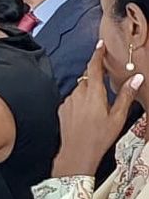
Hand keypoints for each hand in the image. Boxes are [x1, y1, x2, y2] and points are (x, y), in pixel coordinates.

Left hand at [52, 41, 143, 176]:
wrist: (77, 153)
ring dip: (88, 93)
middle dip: (96, 80)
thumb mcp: (118, 117)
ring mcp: (68, 101)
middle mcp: (78, 94)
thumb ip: (126, 95)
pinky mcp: (62, 109)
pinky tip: (86, 115)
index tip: (100, 45)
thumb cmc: (99, 136)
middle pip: (87, 79)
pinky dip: (80, 102)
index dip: (97, 54)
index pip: (94, 67)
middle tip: (106, 89)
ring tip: (97, 109)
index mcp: (93, 93)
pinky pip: (73, 99)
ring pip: (80, 89)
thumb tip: (136, 78)